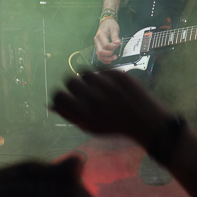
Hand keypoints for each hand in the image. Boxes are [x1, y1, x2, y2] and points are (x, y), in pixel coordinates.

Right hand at [52, 69, 171, 146]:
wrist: (145, 120)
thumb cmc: (114, 126)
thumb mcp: (90, 127)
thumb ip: (70, 116)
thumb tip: (51, 104)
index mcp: (86, 115)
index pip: (59, 96)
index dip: (60, 95)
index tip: (66, 97)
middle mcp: (96, 99)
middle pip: (70, 80)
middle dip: (73, 84)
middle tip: (81, 89)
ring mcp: (109, 85)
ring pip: (84, 71)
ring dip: (87, 78)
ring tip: (95, 85)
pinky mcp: (120, 75)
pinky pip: (101, 69)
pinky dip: (102, 76)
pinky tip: (109, 84)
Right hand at [94, 17, 121, 63]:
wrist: (106, 22)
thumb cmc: (110, 25)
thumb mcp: (114, 29)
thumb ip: (115, 36)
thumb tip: (117, 43)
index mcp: (101, 35)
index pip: (105, 45)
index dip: (112, 47)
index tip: (118, 45)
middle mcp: (97, 40)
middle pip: (101, 51)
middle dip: (109, 55)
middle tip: (115, 55)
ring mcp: (97, 44)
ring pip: (99, 55)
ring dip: (106, 58)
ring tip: (114, 58)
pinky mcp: (98, 46)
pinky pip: (99, 55)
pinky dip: (103, 59)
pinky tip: (109, 60)